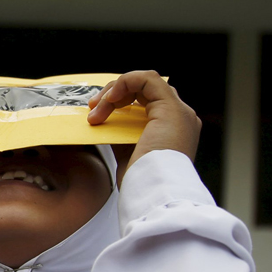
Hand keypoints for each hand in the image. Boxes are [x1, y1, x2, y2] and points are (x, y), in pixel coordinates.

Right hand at [86, 71, 200, 180]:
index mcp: (178, 112)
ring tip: (93, 118)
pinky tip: (96, 127)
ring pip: (123, 110)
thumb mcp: (170, 110)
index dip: (125, 84)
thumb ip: (154, 86)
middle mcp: (164, 122)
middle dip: (112, 95)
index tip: (110, 97)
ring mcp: (147, 135)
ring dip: (105, 109)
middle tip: (95, 106)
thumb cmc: (166, 156)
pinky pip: (116, 129)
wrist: (153, 191)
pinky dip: (105, 124)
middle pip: (134, 94)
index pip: (148, 83)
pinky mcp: (132, 150)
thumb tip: (132, 80)